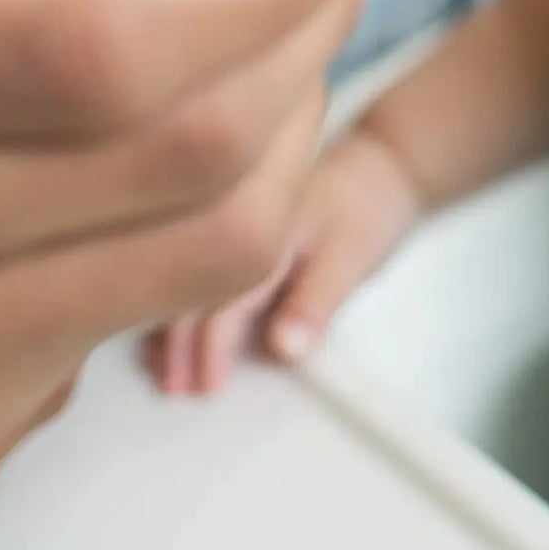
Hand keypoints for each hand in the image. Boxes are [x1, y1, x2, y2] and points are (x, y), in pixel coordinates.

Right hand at [149, 128, 426, 394]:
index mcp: (264, 225)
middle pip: (192, 280)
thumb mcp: (352, 257)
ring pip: (188, 269)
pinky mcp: (235, 222)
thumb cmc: (369, 208)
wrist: (385, 163)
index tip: (203, 384)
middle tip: (174, 386)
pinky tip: (173, 324)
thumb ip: (316, 302)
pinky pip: (201, 260)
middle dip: (175, 338)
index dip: (207, 343)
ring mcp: (233, 216)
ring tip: (163, 367)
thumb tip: (282, 349)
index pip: (222, 291)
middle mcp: (238, 216)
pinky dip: (184, 297)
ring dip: (172, 320)